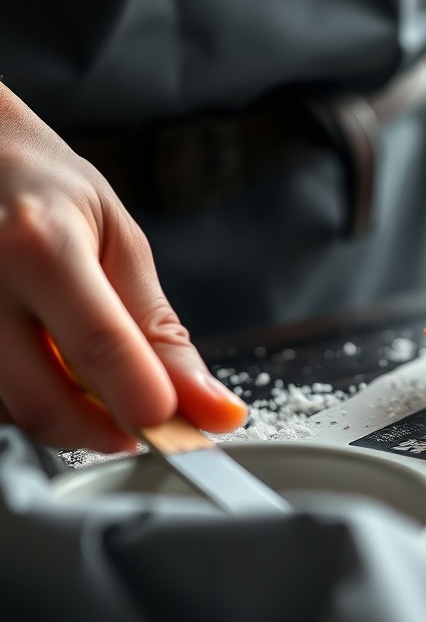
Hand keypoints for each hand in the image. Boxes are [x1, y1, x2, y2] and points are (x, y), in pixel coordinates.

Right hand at [0, 85, 246, 451]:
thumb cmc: (45, 190)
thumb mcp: (118, 241)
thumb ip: (159, 330)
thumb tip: (209, 406)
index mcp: (38, 245)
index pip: (99, 345)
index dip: (144, 400)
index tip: (181, 428)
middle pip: (43, 402)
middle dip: (106, 431)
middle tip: (144, 418)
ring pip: (14, 413)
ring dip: (66, 415)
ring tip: (85, 366)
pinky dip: (29, 399)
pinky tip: (42, 363)